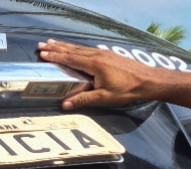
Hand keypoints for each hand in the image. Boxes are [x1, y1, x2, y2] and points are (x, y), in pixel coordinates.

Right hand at [38, 39, 164, 108]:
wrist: (148, 80)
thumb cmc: (127, 89)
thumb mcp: (104, 97)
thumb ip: (83, 99)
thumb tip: (64, 104)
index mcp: (95, 64)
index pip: (71, 58)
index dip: (56, 56)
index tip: (43, 53)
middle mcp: (98, 55)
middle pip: (73, 50)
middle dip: (56, 47)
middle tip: (42, 44)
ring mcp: (104, 53)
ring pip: (79, 48)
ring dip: (64, 46)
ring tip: (52, 43)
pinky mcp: (108, 54)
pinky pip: (87, 49)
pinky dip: (76, 48)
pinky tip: (72, 48)